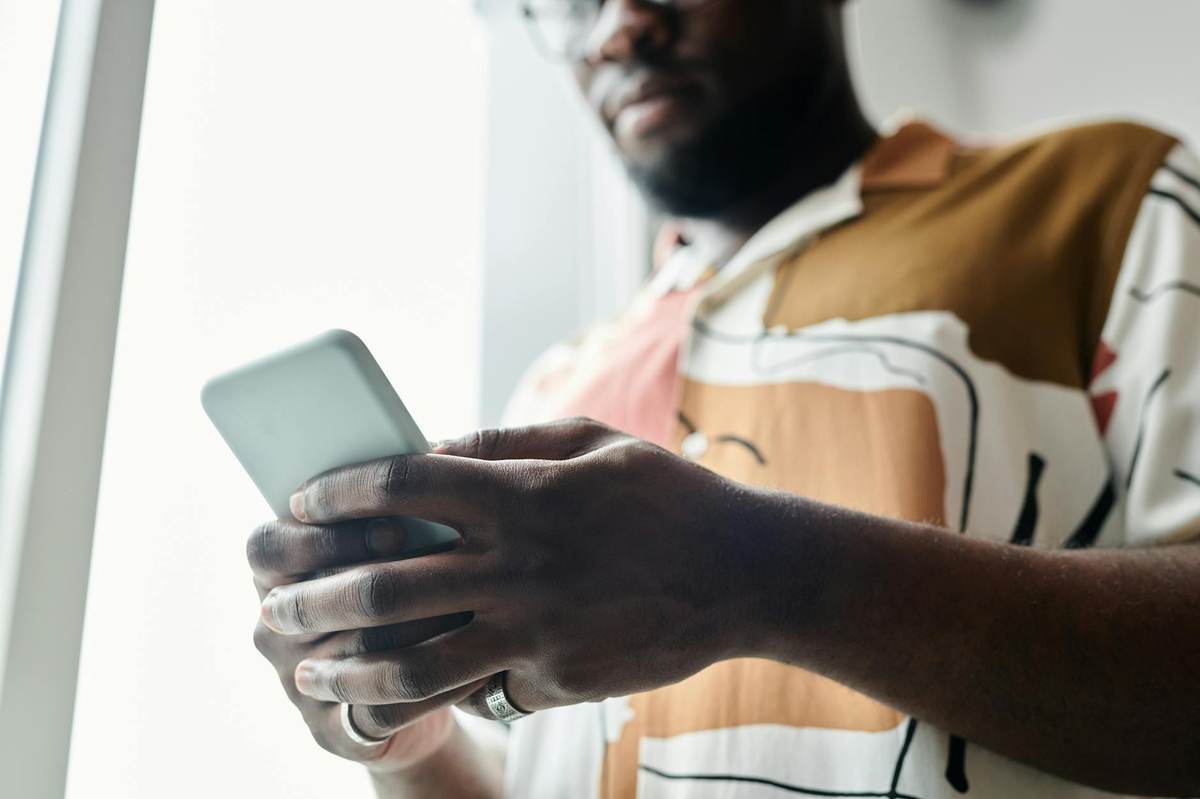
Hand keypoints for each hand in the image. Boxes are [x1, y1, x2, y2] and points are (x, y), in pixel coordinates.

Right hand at [246, 516, 487, 771]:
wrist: (425, 674)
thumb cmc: (413, 579)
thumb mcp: (397, 540)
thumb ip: (393, 512)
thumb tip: (426, 481)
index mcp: (274, 573)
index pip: (268, 547)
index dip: (324, 535)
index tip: (396, 527)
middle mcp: (273, 629)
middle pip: (309, 603)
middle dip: (380, 583)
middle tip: (440, 570)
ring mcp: (296, 684)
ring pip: (354, 655)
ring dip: (417, 630)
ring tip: (472, 610)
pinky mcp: (331, 732)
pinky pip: (379, 710)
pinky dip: (432, 688)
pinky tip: (477, 667)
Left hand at [261, 417, 774, 714]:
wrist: (745, 574)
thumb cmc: (665, 496)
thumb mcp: (592, 440)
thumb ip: (505, 442)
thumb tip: (427, 448)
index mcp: (522, 493)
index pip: (400, 487)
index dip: (338, 493)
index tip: (302, 502)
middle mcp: (519, 564)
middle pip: (383, 585)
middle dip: (311, 598)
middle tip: (273, 607)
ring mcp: (537, 629)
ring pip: (414, 662)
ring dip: (348, 670)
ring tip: (311, 674)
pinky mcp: (558, 680)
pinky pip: (481, 688)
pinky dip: (441, 689)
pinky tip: (407, 691)